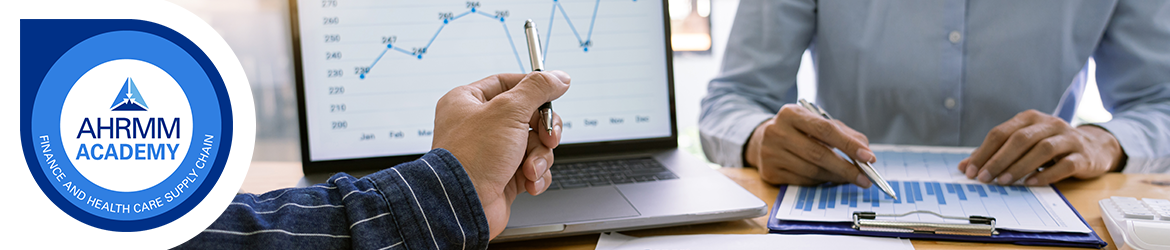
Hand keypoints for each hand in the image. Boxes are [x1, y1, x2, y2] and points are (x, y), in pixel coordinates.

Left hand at [432, 71, 569, 238]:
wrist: (464, 205)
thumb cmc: (472, 157)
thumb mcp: (509, 110)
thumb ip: (537, 89)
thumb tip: (559, 77)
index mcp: (468, 102)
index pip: (507, 83)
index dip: (533, 89)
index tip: (553, 93)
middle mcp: (479, 126)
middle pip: (528, 115)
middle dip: (543, 130)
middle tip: (549, 137)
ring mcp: (491, 153)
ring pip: (534, 144)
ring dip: (539, 157)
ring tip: (529, 168)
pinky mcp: (503, 176)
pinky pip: (532, 169)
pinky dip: (536, 176)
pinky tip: (528, 182)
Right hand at [746, 104, 875, 186]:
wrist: (763, 140)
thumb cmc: (799, 131)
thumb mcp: (819, 123)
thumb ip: (845, 134)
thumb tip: (866, 152)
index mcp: (791, 113)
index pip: (825, 129)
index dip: (849, 145)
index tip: (868, 157)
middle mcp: (776, 131)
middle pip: (818, 153)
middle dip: (846, 168)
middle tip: (865, 178)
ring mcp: (770, 153)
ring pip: (812, 171)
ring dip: (835, 177)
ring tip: (849, 178)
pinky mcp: (769, 171)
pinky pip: (802, 181)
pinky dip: (820, 181)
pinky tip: (828, 177)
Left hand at [959, 110, 1123, 185]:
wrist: (1093, 147)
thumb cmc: (1050, 146)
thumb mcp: (1022, 145)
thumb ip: (995, 153)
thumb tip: (964, 167)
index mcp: (1030, 119)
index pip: (1001, 132)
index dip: (984, 151)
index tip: (970, 171)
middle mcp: (1049, 124)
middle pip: (1020, 139)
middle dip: (999, 159)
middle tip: (984, 178)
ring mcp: (1068, 139)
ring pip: (1042, 149)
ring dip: (1019, 166)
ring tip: (1004, 182)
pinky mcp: (1083, 156)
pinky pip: (1064, 164)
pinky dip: (1046, 174)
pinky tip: (1031, 183)